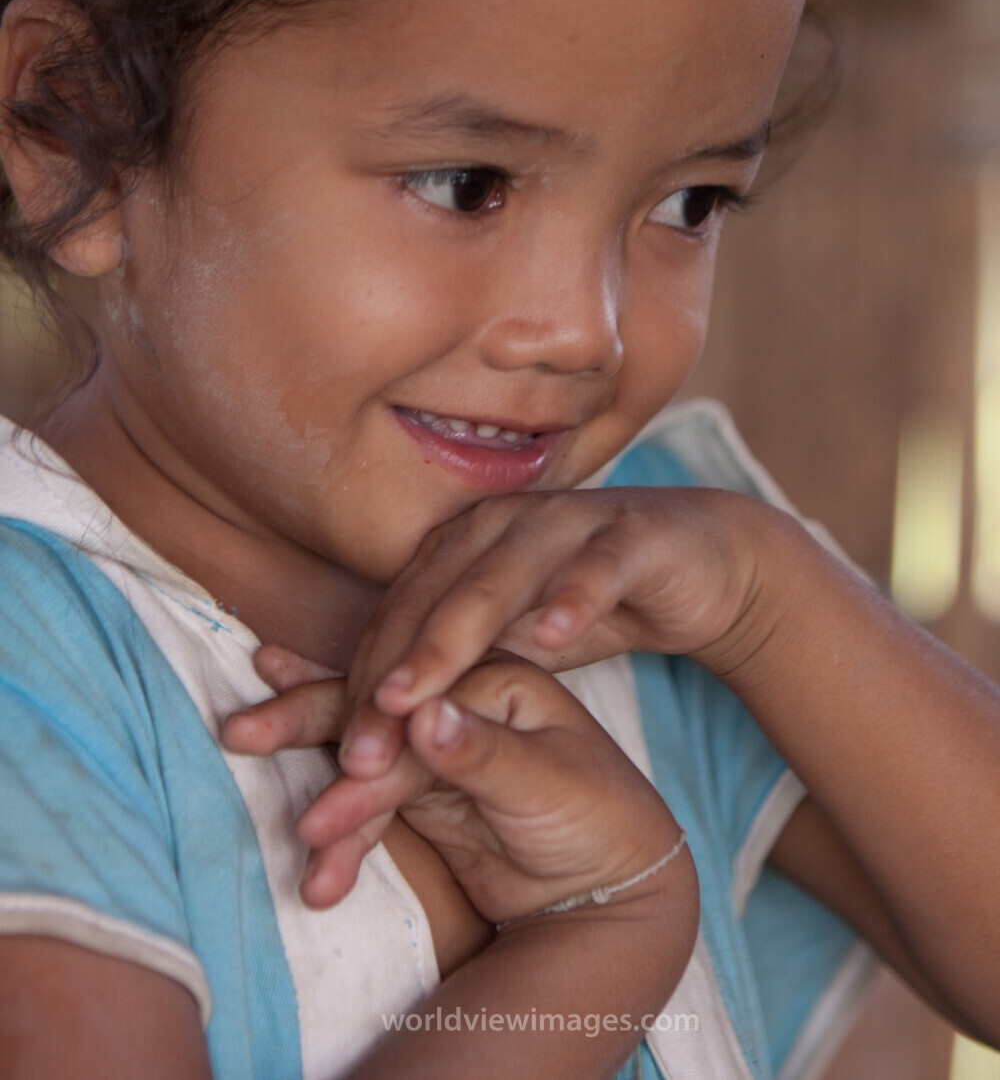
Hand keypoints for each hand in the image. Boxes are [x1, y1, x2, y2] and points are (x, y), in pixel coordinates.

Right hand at [223, 644, 690, 927]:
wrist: (611, 880)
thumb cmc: (599, 819)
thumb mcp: (551, 787)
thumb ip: (484, 753)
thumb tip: (422, 714)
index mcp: (498, 676)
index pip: (423, 693)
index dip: (380, 725)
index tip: (350, 765)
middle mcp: (458, 696)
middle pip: (374, 699)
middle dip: (308, 719)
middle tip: (241, 731)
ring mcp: (433, 739)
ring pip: (357, 744)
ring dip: (312, 773)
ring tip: (261, 778)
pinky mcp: (418, 782)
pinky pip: (362, 792)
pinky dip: (335, 818)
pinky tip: (299, 812)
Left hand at [336, 485, 761, 776]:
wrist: (699, 560)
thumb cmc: (582, 604)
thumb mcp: (512, 647)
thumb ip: (451, 674)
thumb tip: (369, 734)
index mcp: (457, 549)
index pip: (396, 620)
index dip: (364, 688)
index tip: (341, 763)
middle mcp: (498, 527)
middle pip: (430, 600)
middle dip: (391, 673)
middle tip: (359, 746)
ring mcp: (562, 524)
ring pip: (497, 580)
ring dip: (453, 636)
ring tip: (417, 694)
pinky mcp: (629, 535)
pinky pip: (596, 566)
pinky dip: (572, 597)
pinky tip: (553, 637)